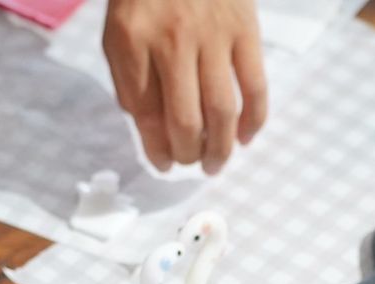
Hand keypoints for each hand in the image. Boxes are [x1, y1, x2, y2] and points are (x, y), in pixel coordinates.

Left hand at [103, 0, 266, 174]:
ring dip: (220, 148)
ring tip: (216, 163)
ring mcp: (213, 34)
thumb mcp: (119, 34)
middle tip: (190, 164)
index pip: (145, 114)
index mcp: (132, 41)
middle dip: (188, 154)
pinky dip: (254, 120)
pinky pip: (255, 85)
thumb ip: (130, 83)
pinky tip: (246, 137)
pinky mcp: (245, 28)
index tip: (163, 164)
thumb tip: (155, 137)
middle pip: (185, 120)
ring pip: (222, 110)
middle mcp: (173, 39)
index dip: (156, 149)